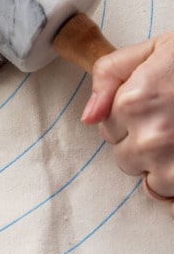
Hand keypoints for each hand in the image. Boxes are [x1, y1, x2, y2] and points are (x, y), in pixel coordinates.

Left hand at [81, 32, 173, 212]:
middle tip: (170, 124)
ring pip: (152, 182)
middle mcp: (151, 137)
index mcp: (133, 102)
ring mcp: (173, 162)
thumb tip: (88, 116)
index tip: (149, 108)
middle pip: (126, 159)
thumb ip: (109, 75)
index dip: (127, 119)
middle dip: (142, 146)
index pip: (108, 129)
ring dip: (164, 168)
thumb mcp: (152, 50)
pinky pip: (173, 204)